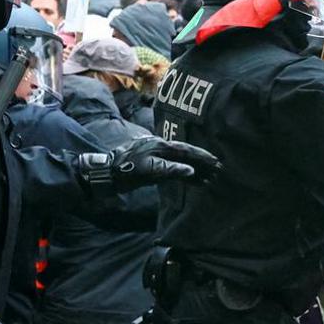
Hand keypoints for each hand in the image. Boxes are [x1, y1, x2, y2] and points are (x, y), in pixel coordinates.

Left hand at [103, 136, 222, 187]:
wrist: (106, 173)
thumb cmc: (126, 172)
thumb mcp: (149, 171)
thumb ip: (170, 170)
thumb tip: (191, 170)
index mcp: (160, 145)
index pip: (186, 150)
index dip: (202, 156)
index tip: (216, 161)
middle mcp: (159, 146)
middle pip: (185, 154)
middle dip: (202, 162)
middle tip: (217, 170)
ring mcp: (155, 153)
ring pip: (179, 160)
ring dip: (194, 168)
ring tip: (208, 177)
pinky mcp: (151, 161)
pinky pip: (172, 165)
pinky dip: (183, 171)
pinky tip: (191, 177)